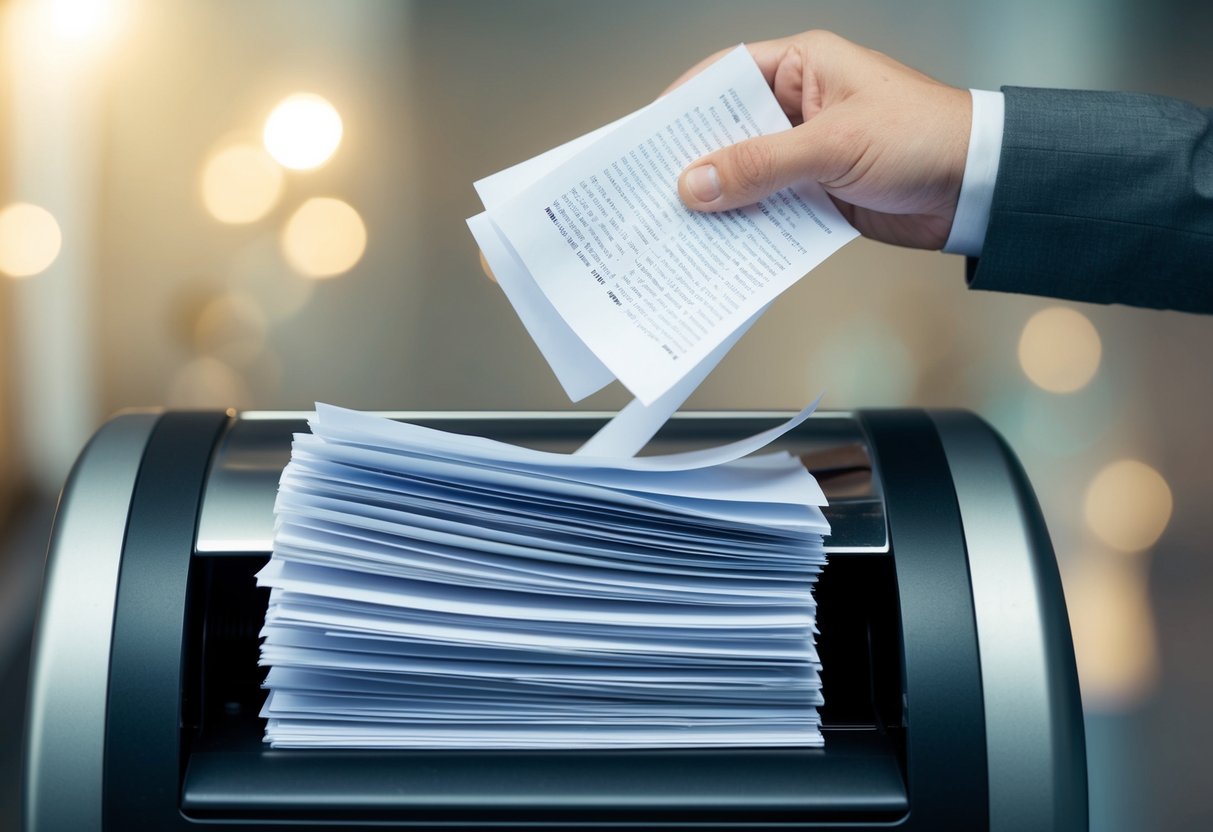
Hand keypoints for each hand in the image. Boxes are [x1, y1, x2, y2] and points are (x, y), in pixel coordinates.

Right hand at [670, 30, 970, 249]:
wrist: (982, 188)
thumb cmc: (924, 139)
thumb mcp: (833, 146)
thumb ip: (761, 166)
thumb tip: (696, 182)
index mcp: (805, 66)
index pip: (726, 75)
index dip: (684, 104)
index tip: (648, 137)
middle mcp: (801, 105)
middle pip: (730, 130)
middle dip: (696, 161)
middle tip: (655, 190)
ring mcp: (808, 151)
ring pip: (747, 174)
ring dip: (721, 201)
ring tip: (680, 225)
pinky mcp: (818, 192)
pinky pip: (770, 208)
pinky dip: (749, 226)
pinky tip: (725, 244)